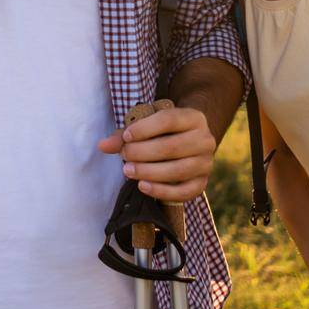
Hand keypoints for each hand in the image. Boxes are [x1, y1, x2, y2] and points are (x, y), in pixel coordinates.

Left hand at [96, 105, 215, 201]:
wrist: (189, 142)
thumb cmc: (163, 132)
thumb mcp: (148, 126)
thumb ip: (125, 135)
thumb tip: (102, 146)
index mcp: (193, 118)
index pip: (169, 120)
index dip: (144, 129)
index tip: (126, 137)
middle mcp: (205, 139)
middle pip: (172, 147)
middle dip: (143, 153)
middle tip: (124, 156)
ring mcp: (206, 163)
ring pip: (178, 170)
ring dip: (149, 172)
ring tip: (128, 170)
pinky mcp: (202, 183)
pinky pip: (184, 191)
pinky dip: (162, 191)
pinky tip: (142, 186)